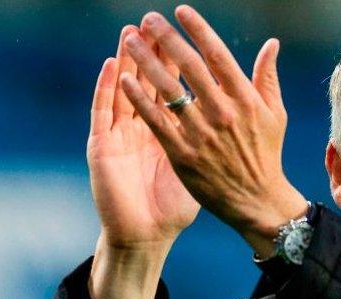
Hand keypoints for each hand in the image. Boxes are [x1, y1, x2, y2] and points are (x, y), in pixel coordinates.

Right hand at [88, 23, 199, 251]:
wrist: (146, 235)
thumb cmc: (173, 206)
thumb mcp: (199, 166)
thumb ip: (216, 137)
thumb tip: (237, 116)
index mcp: (166, 129)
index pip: (172, 85)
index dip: (179, 58)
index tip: (187, 30)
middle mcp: (141, 127)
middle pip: (147, 80)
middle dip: (153, 51)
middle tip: (156, 21)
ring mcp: (119, 135)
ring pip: (123, 89)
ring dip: (128, 61)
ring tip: (131, 33)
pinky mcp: (103, 148)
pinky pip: (104, 114)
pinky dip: (107, 90)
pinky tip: (113, 69)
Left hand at [119, 6, 306, 256]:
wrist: (256, 200)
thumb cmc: (265, 154)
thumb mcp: (274, 114)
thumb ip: (267, 77)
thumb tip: (271, 44)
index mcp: (245, 99)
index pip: (218, 55)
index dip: (198, 30)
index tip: (180, 11)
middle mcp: (222, 113)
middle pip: (189, 66)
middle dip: (166, 38)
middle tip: (148, 18)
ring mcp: (201, 134)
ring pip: (168, 90)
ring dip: (146, 61)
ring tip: (130, 40)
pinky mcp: (183, 154)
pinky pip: (156, 121)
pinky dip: (139, 99)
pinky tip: (124, 80)